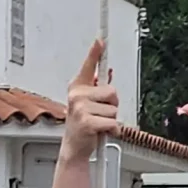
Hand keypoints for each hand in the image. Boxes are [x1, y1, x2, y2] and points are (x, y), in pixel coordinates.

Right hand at [61, 42, 120, 160]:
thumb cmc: (82, 125)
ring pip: (114, 108)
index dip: (95, 52)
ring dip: (111, 119)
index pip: (89, 66)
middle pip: (112, 91)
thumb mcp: (88, 103)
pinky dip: (112, 130)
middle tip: (100, 114)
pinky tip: (101, 133)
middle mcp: (77, 95)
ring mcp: (80, 108)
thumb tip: (107, 72)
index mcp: (77, 88)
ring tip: (99, 124)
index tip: (100, 39)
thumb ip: (97, 87)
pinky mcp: (87, 122)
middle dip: (112, 104)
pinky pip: (112, 122)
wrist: (74, 149)